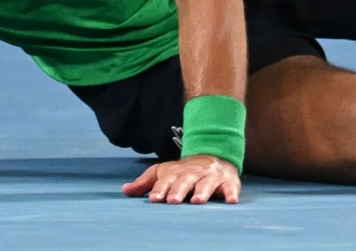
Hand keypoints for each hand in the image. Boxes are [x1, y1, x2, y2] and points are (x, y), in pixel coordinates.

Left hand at [121, 154, 239, 203]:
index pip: (165, 182)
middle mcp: (193, 173)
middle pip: (185, 181)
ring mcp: (210, 177)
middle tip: (173, 201)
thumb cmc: (184, 170)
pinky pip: (230, 187)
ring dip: (202, 191)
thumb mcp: (163, 172)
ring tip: (197, 201)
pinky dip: (231, 193)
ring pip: (206, 184)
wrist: (214, 154)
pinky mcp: (227, 181)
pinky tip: (230, 201)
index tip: (154, 199)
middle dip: (178, 190)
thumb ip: (145, 182)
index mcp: (176, 172)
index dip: (160, 190)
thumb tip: (124, 190)